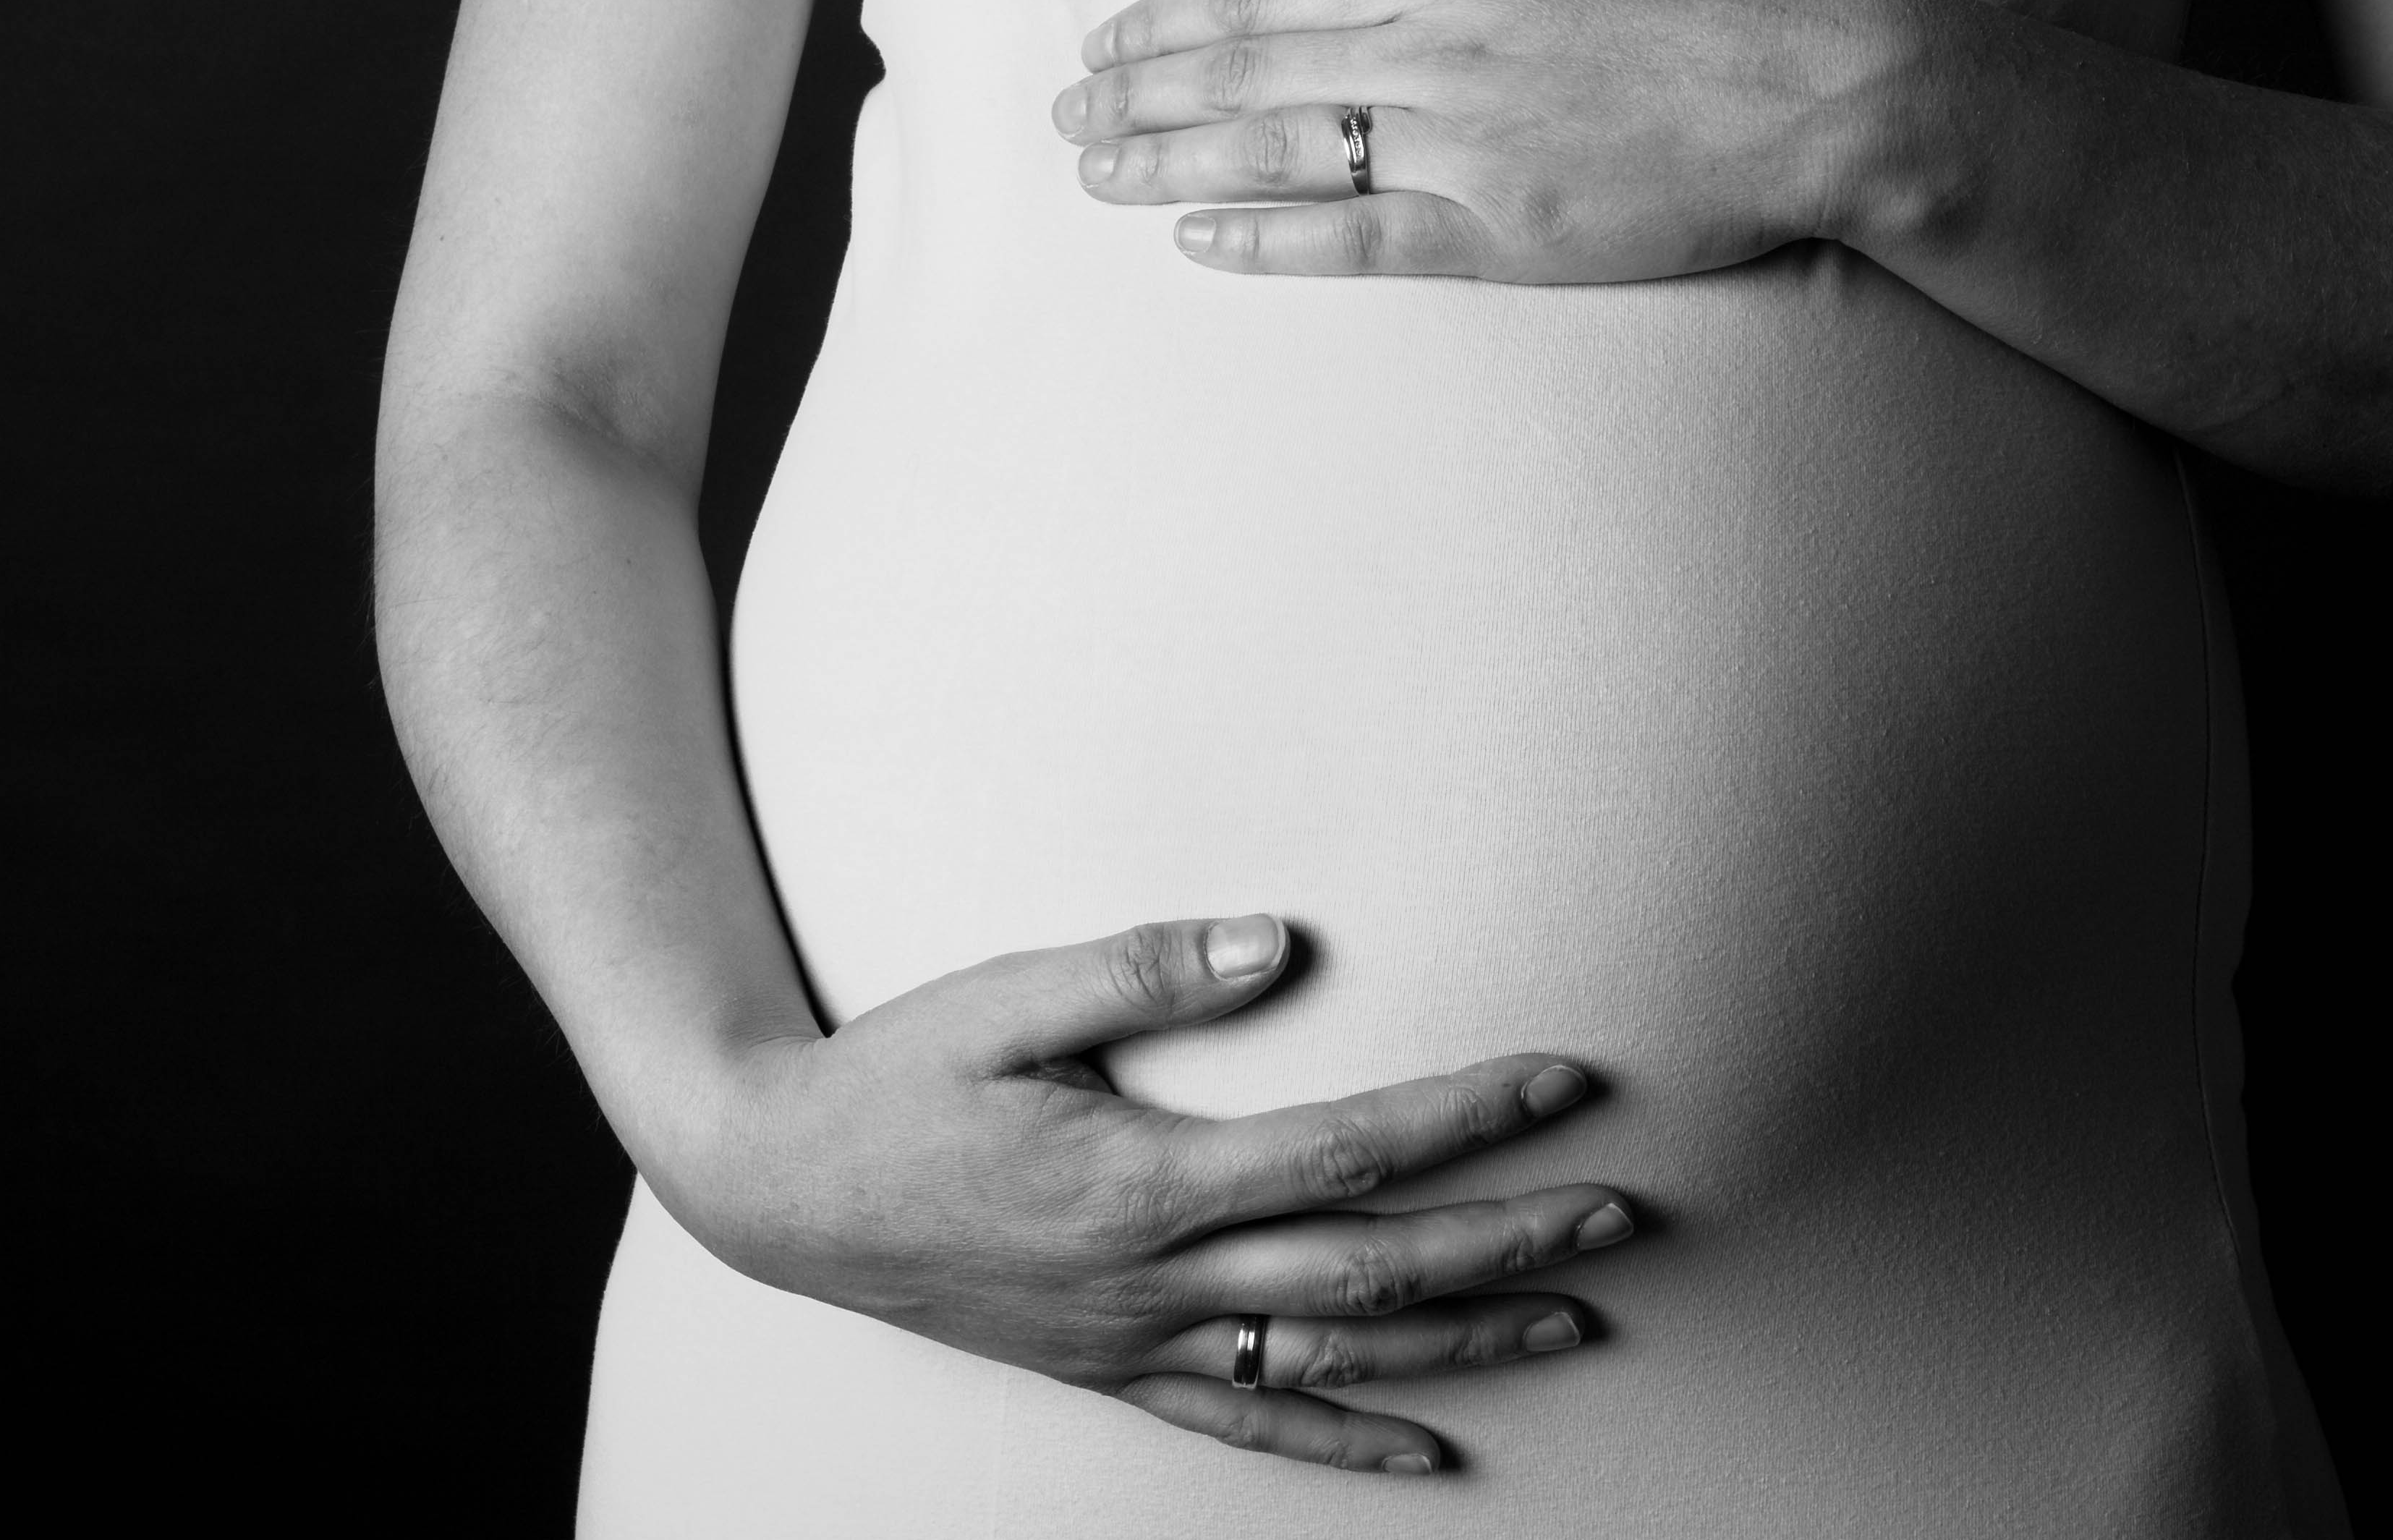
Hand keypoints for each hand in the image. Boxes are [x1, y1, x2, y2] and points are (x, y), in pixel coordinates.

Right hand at [655, 913, 1635, 1474]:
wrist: (777, 1187)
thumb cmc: (895, 1076)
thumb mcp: (1008, 997)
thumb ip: (1148, 969)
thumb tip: (1279, 941)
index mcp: (1143, 1179)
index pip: (1347, 1150)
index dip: (1464, 1117)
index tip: (1558, 1078)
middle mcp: (1155, 1277)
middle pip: (1371, 1266)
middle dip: (1506, 1239)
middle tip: (1615, 1212)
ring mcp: (1136, 1338)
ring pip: (1333, 1352)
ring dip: (1462, 1339)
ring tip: (1572, 1317)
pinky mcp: (1111, 1369)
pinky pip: (1248, 1419)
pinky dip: (1346, 1439)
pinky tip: (1428, 1451)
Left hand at [1054, 0, 1899, 282]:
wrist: (1808, 90)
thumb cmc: (1694, 0)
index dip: (1175, 18)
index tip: (1108, 42)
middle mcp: (1438, 45)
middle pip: (1251, 65)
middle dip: (1141, 92)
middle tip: (1064, 118)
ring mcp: (1465, 141)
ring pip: (1283, 145)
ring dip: (1174, 160)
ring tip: (1096, 176)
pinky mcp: (1502, 227)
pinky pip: (1360, 235)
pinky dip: (1271, 238)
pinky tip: (1200, 241)